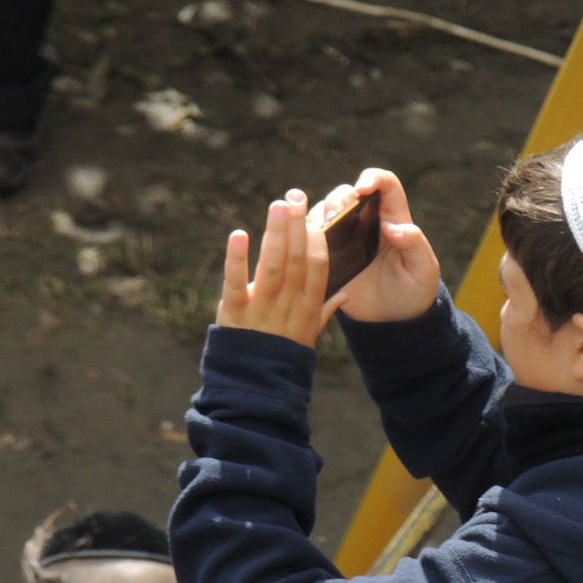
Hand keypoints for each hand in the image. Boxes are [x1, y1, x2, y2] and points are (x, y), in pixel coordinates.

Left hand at [217, 191, 342, 346]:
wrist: (256, 387)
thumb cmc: (284, 356)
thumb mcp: (311, 334)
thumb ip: (327, 309)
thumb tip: (348, 293)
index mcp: (308, 307)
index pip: (318, 268)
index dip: (318, 240)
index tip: (316, 216)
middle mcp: (288, 304)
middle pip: (296, 260)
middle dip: (297, 226)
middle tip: (296, 196)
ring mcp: (261, 308)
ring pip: (272, 265)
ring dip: (275, 233)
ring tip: (278, 205)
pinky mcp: (233, 312)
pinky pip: (235, 281)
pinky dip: (236, 257)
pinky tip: (239, 234)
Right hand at [314, 169, 439, 322]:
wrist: (393, 321)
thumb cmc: (414, 292)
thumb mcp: (423, 271)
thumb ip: (415, 246)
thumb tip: (395, 228)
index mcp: (393, 220)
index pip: (385, 185)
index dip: (373, 178)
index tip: (363, 189)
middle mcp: (367, 223)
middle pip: (348, 193)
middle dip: (339, 197)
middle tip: (335, 215)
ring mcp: (345, 239)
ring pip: (325, 211)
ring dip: (319, 214)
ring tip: (320, 230)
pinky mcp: (329, 256)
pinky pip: (311, 238)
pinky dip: (305, 235)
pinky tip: (305, 244)